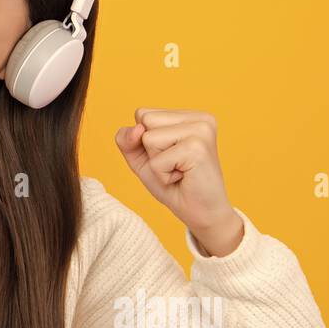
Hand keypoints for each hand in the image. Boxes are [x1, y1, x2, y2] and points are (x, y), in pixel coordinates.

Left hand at [114, 108, 242, 254]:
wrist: (200, 214)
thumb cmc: (173, 185)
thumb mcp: (141, 158)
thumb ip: (127, 139)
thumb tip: (137, 128)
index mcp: (190, 115)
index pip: (142, 113)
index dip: (144, 141)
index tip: (169, 156)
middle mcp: (200, 118)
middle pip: (144, 121)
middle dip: (150, 150)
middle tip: (175, 165)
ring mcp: (201, 131)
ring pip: (148, 138)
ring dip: (156, 163)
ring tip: (179, 171)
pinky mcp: (197, 149)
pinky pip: (156, 160)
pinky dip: (162, 175)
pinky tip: (183, 178)